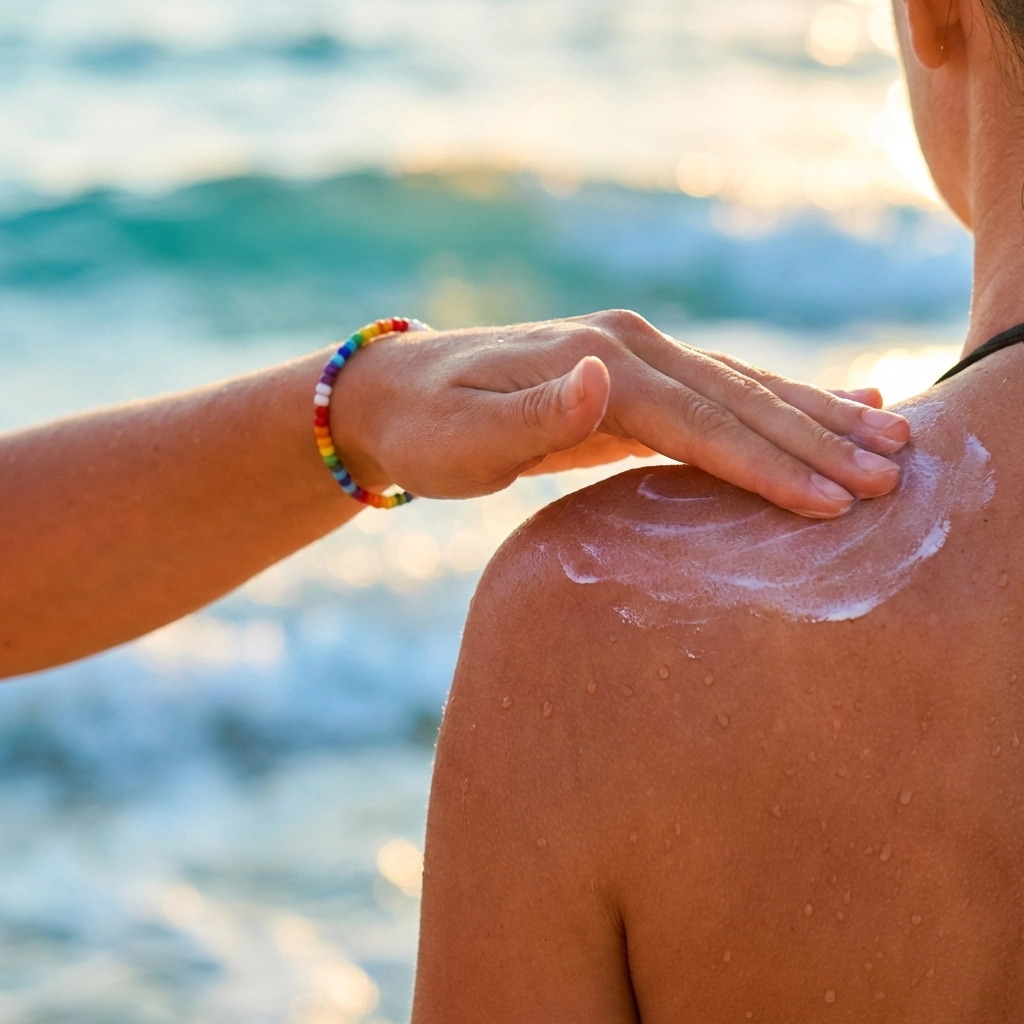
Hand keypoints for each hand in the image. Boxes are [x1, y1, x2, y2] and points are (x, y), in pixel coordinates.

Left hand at [330, 310, 909, 517]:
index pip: (699, 418)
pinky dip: (780, 405)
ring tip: (892, 434)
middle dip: (816, 437)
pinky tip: (829, 408)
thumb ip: (534, 412)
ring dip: (817, 415)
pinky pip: (722, 395)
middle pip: (740, 396)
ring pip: (745, 387)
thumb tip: (601, 375)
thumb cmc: (425, 429)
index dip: (764, 461)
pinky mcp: (635, 383)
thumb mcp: (461, 435)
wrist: (396, 396)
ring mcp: (635, 359)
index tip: (826, 500)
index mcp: (599, 362)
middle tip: (892, 474)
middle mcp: (629, 348)